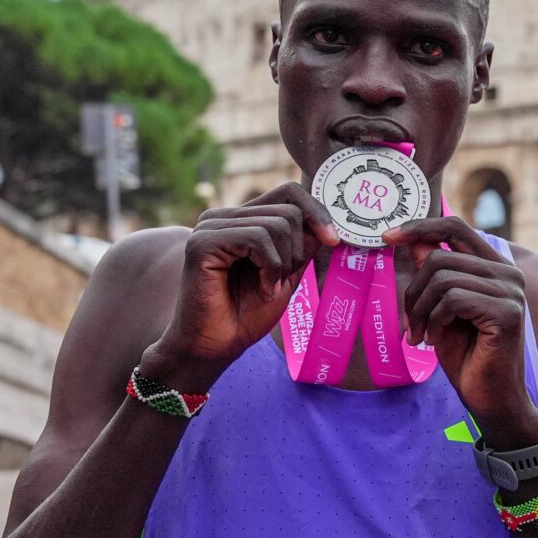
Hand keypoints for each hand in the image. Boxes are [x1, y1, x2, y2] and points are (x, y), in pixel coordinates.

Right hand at [148, 183, 337, 387]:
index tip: (334, 240)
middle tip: (281, 280)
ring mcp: (210, 226)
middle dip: (298, 251)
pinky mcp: (202, 242)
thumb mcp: (287, 271)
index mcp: (242, 219)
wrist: (218, 345)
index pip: (288, 192)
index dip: (317, 211)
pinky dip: (270, 268)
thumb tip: (326, 219)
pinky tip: (261, 289)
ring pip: (277, 225)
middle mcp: (223, 216)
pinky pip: (257, 239)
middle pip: (289, 210)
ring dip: (284, 264)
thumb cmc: (249, 313)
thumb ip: (303, 243)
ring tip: (268, 286)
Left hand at [385, 217, 537, 448]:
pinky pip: (453, 300)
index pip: (456, 227)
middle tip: (409, 324)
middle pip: (440, 256)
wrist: (489, 398)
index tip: (387, 236)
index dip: (420, 226)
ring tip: (420, 335)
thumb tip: (416, 241)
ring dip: (420, 310)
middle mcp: (508, 274)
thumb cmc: (467, 355)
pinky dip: (434, 320)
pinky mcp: (507, 313)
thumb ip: (435, 275)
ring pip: (443, 279)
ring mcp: (511, 292)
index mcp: (495, 267)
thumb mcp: (441, 309)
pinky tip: (433, 339)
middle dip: (414, 291)